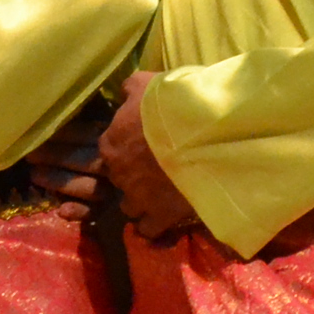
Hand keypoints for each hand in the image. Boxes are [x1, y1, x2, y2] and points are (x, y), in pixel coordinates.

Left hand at [18, 101, 109, 204]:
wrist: (136, 183)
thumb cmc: (108, 145)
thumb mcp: (102, 124)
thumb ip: (86, 120)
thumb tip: (62, 101)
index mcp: (117, 139)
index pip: (91, 135)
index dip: (67, 134)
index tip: (41, 132)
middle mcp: (119, 165)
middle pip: (89, 161)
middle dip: (57, 157)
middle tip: (30, 154)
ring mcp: (117, 190)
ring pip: (91, 188)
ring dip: (61, 181)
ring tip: (34, 175)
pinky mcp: (112, 212)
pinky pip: (97, 214)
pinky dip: (79, 212)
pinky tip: (61, 210)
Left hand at [97, 74, 203, 243]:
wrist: (203, 133)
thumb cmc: (172, 104)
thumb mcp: (146, 84)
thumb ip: (129, 89)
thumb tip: (123, 92)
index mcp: (111, 143)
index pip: (109, 149)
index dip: (126, 148)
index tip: (142, 146)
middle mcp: (118, 173)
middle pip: (119, 178)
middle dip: (133, 175)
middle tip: (156, 168)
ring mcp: (137, 197)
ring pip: (129, 206)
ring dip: (141, 201)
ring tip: (161, 193)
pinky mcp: (159, 215)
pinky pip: (148, 229)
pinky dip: (153, 226)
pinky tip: (165, 217)